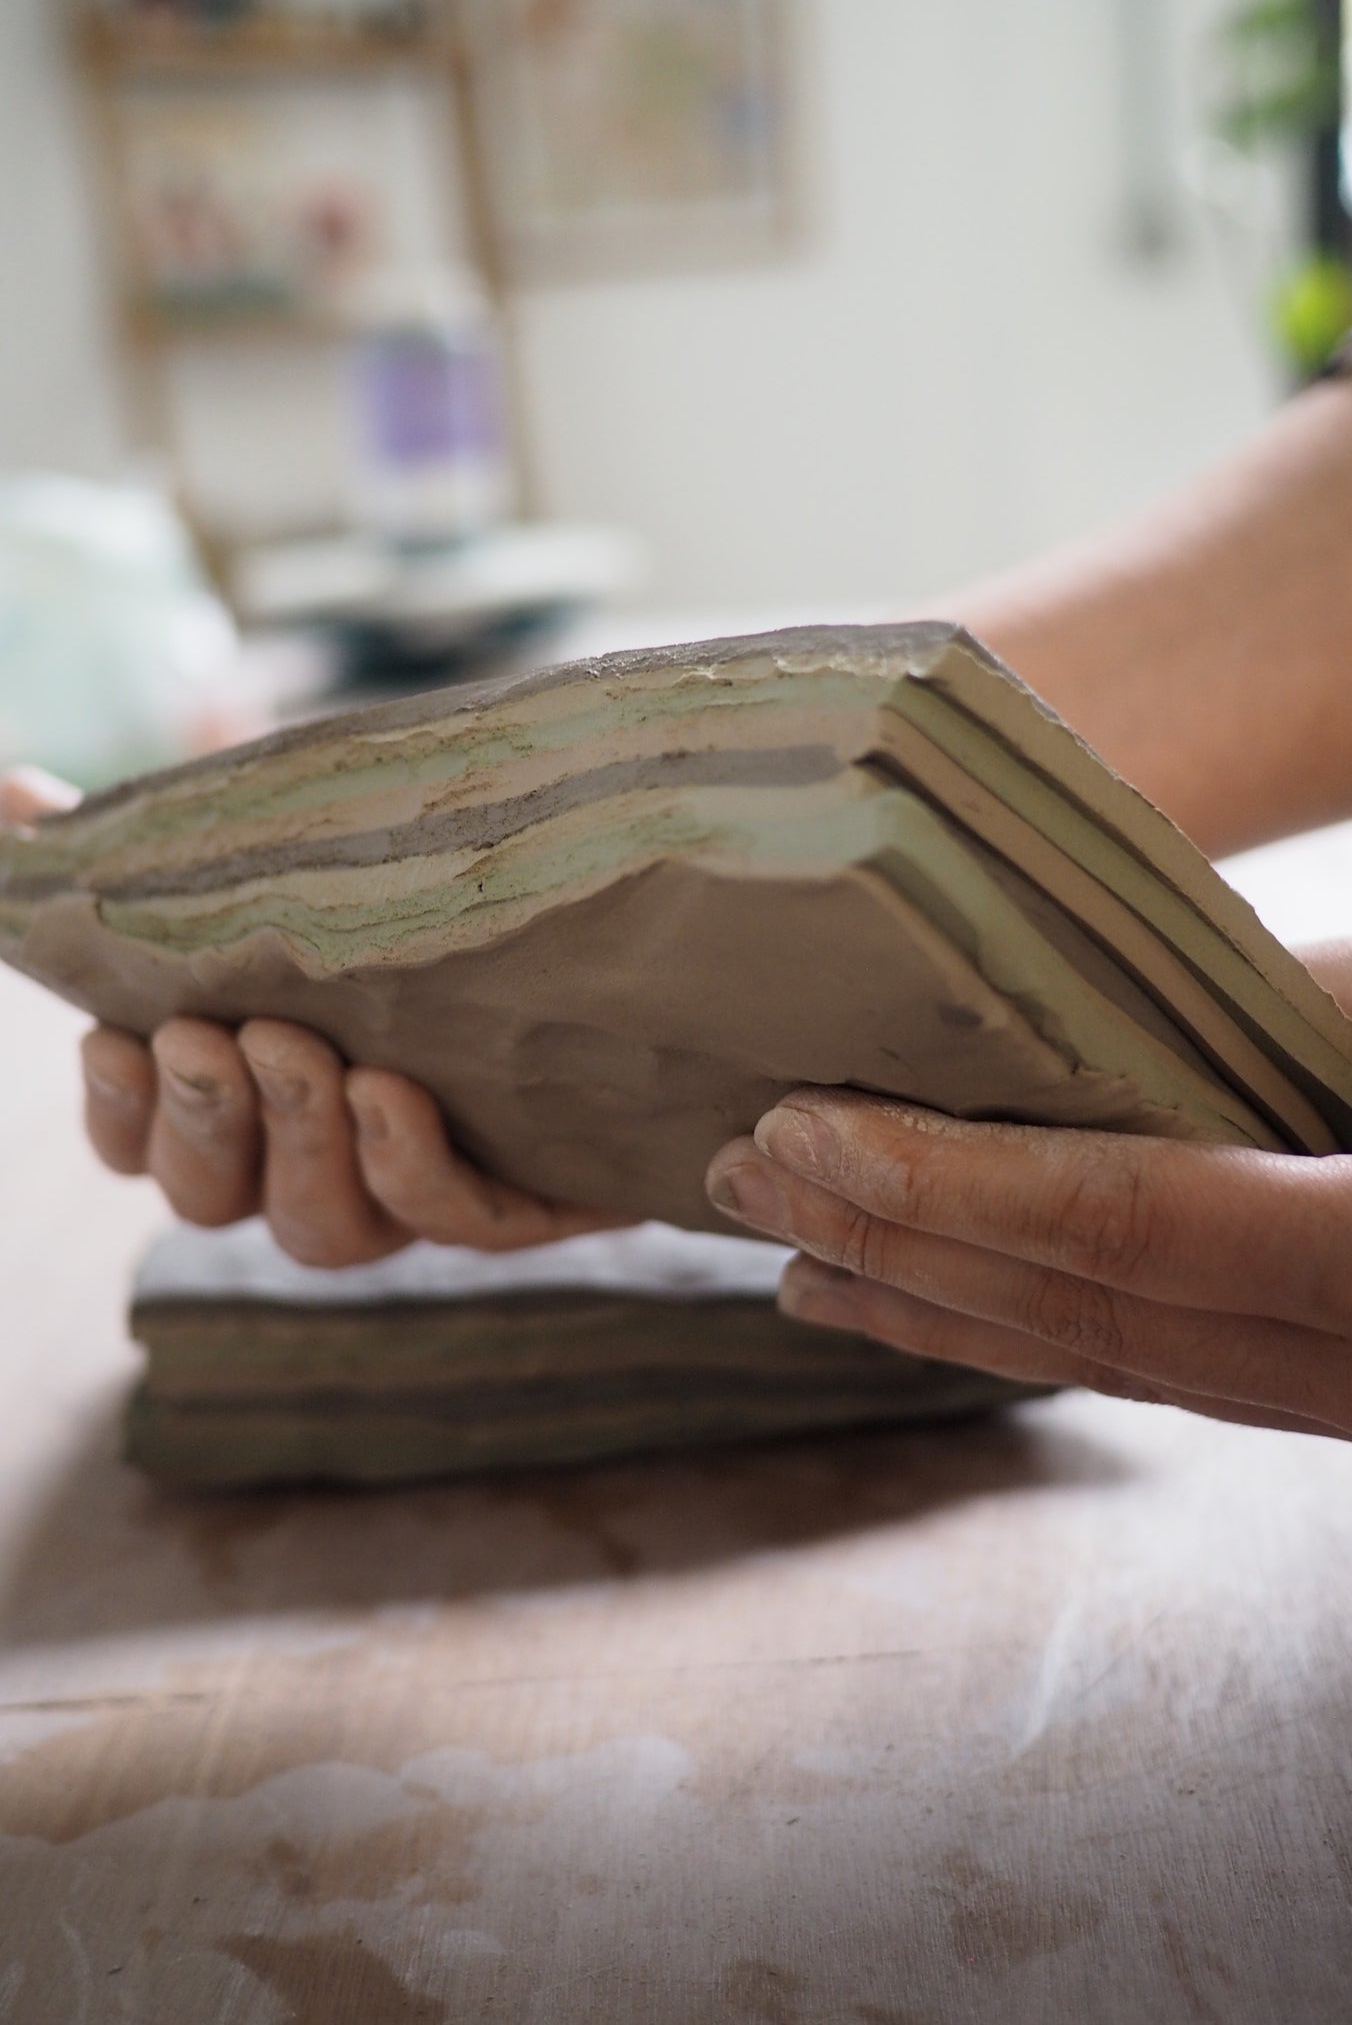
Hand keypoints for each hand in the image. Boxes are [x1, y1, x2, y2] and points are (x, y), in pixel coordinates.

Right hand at [2, 770, 621, 1265]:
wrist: (617, 921)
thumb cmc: (425, 892)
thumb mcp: (293, 849)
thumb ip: (152, 841)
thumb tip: (9, 794)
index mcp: (248, 1093)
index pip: (140, 1146)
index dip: (117, 1111)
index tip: (120, 1036)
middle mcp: (317, 1158)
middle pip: (213, 1197)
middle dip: (200, 1121)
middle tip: (211, 1039)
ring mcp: (414, 1189)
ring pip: (321, 1231)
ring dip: (295, 1147)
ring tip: (304, 1054)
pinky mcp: (519, 1196)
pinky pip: (452, 1221)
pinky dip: (407, 1166)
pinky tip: (391, 1095)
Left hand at [704, 927, 1351, 1474]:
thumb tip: (1159, 977)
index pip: (1116, 1226)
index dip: (943, 1183)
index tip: (799, 1134)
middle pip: (1077, 1313)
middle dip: (892, 1246)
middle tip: (740, 1180)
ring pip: (1116, 1370)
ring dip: (945, 1316)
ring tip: (803, 1272)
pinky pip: (1178, 1382)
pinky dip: (1051, 1342)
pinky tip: (972, 1315)